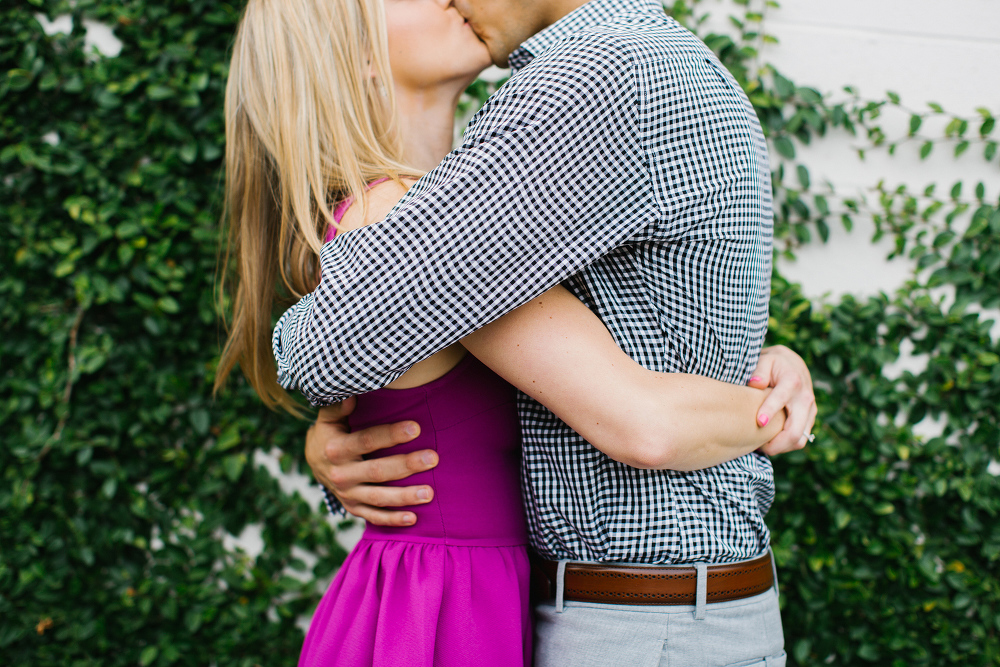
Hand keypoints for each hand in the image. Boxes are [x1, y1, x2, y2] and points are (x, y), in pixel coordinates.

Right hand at [305, 397, 437, 525]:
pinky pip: (373, 517)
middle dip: (406, 465)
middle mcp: (340, 474)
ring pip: (378, 498)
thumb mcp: (329, 418)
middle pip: (377, 471)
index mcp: (336, 448)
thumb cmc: (330, 433)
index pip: (366, 441)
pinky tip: (413, 518)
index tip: (416, 428)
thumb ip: (339, 406)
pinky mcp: (352, 508)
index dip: (391, 435)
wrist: (313, 461)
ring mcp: (347, 494)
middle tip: (432, 459)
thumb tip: (351, 394)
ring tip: (429, 493)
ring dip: (404, 497)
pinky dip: (392, 520)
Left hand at [748, 345, 816, 455]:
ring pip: (799, 440)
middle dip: (775, 444)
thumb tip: (755, 384)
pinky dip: (786, 445)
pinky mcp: (810, 419)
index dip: (770, 412)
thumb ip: (759, 371)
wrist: (793, 364)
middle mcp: (805, 398)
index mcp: (792, 382)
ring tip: (761, 445)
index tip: (759, 422)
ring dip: (780, 447)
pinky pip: (800, 440)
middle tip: (756, 446)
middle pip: (794, 431)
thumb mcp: (765, 360)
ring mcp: (810, 410)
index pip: (781, 399)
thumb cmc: (774, 364)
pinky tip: (770, 442)